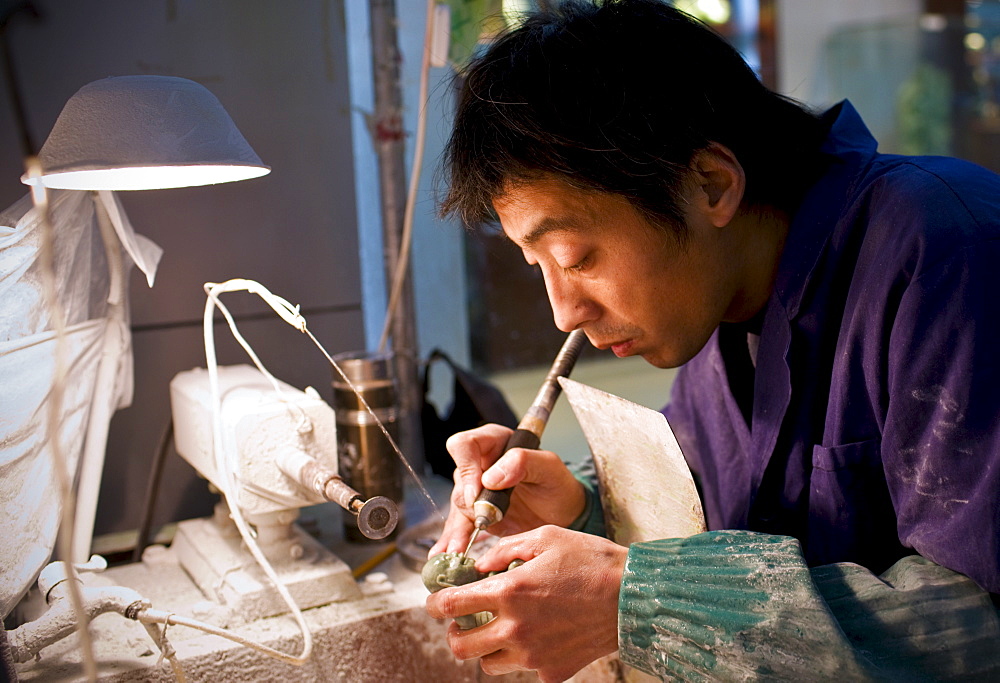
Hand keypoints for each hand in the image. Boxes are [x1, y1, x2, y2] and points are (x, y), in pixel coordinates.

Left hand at [425, 525, 626, 681]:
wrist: (633, 597)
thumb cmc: (591, 561)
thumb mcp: (546, 538)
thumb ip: (505, 550)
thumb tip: (479, 565)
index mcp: (510, 592)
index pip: (451, 605)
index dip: (435, 604)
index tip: (435, 602)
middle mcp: (516, 629)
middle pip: (460, 646)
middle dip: (455, 632)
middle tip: (465, 619)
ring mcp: (533, 656)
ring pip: (487, 664)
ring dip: (486, 647)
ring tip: (501, 628)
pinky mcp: (552, 672)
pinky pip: (522, 670)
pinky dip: (522, 656)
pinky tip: (537, 636)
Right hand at [428, 423, 586, 556]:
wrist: (564, 514)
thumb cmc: (558, 484)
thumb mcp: (549, 468)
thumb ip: (522, 462)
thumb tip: (490, 478)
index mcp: (495, 443)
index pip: (465, 445)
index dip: (466, 467)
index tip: (478, 492)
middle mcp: (480, 464)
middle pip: (460, 479)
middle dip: (467, 504)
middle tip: (481, 523)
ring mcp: (476, 490)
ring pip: (458, 505)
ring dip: (457, 529)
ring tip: (458, 550)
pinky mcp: (476, 513)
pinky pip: (460, 525)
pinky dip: (455, 540)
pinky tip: (448, 552)